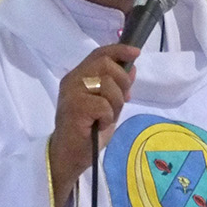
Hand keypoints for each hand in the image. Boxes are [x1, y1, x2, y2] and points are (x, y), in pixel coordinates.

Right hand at [49, 44, 138, 206]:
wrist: (70, 156)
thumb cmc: (87, 132)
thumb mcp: (108, 105)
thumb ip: (117, 87)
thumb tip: (132, 68)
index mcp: (78, 76)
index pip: (99, 53)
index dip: (119, 50)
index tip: (136, 52)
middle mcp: (72, 80)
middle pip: (105, 64)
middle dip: (122, 81)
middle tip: (122, 99)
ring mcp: (71, 92)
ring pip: (107, 84)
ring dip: (115, 103)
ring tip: (106, 117)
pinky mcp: (75, 107)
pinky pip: (103, 104)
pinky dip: (107, 117)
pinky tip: (99, 125)